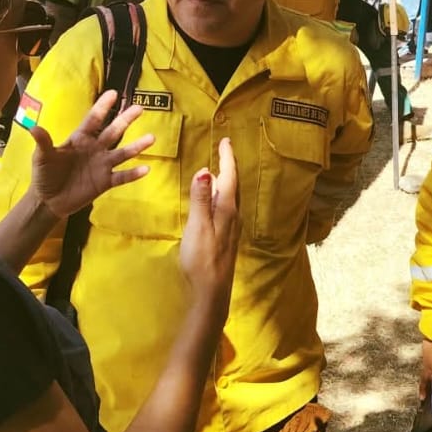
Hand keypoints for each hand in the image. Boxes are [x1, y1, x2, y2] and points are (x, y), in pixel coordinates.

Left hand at [28, 90, 153, 218]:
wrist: (49, 200)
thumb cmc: (45, 174)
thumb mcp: (41, 158)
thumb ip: (43, 143)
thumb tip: (34, 128)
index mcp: (80, 139)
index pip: (93, 120)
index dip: (103, 106)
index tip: (113, 93)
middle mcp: (95, 149)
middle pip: (113, 131)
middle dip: (126, 120)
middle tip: (140, 108)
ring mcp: (102, 165)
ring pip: (123, 153)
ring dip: (137, 146)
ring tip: (151, 138)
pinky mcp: (105, 182)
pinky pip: (121, 177)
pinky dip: (133, 173)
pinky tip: (145, 169)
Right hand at [179, 137, 238, 312]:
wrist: (212, 290)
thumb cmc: (202, 258)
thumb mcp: (197, 227)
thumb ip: (200, 200)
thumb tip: (204, 172)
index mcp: (226, 209)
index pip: (229, 177)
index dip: (227, 159)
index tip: (226, 141)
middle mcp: (233, 215)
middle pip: (233, 185)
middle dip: (229, 166)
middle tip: (224, 150)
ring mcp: (231, 227)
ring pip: (232, 196)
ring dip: (227, 181)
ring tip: (220, 171)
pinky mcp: (227, 237)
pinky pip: (228, 207)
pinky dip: (223, 195)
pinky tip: (217, 201)